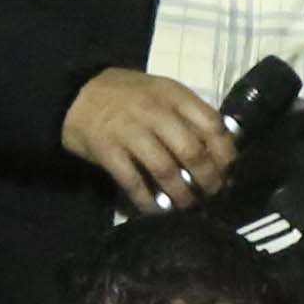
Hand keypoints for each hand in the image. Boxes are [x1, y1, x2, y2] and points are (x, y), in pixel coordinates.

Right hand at [61, 67, 239, 214]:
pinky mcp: (108, 151)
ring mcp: (129, 131)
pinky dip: (148, 201)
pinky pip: (133, 182)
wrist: (74, 93)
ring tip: (188, 206)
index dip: (225, 151)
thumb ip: (187, 113)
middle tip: (212, 193)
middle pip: (191, 150)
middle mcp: (154, 111)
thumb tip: (221, 145)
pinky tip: (157, 211)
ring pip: (165, 170)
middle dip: (207, 178)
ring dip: (181, 194)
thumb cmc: (125, 95)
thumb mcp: (160, 92)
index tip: (229, 170)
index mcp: (172, 94)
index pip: (211, 123)